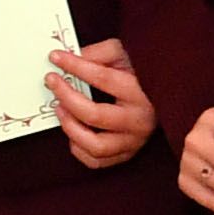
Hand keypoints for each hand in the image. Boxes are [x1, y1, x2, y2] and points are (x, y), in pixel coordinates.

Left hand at [49, 38, 154, 170]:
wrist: (161, 94)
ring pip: (95, 145)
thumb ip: (100, 53)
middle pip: (95, 115)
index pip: (104, 79)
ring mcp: (134, 141)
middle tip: (52, 81)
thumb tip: (71, 57)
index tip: (56, 57)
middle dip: (67, 96)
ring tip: (60, 108)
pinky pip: (96, 161)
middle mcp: (140, 120)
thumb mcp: (125, 54)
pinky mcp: (127, 154)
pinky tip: (73, 131)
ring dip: (70, 127)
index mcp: (143, 93)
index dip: (76, 66)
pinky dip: (78, 148)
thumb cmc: (141, 73)